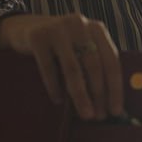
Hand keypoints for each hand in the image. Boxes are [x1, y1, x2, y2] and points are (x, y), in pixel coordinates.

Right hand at [0, 13, 123, 120]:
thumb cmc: (61, 46)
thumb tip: (111, 103)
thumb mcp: (82, 48)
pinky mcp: (38, 37)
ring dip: (80, 95)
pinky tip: (58, 101)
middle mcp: (80, 25)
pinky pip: (49, 68)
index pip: (112, 60)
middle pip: (94, 65)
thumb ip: (96, 66)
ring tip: (85, 114)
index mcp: (97, 29)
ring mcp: (58, 29)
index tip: (116, 110)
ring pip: (73, 69)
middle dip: (98, 95)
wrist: (25, 28)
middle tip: (99, 116)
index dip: (115, 87)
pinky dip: (54, 87)